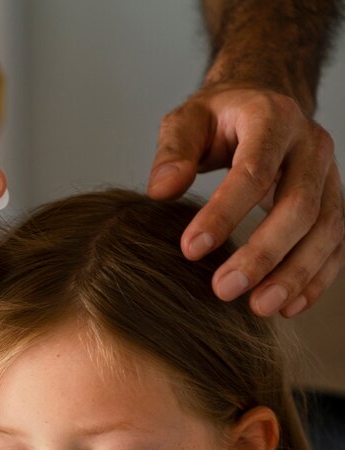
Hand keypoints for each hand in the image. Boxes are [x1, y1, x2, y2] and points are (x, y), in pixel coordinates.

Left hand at [148, 85, 343, 317]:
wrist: (264, 104)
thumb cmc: (221, 118)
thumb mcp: (188, 121)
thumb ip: (174, 151)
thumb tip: (161, 191)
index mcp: (273, 118)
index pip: (253, 171)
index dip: (223, 213)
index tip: (190, 251)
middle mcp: (311, 146)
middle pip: (299, 205)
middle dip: (263, 254)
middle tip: (224, 290)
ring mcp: (329, 176)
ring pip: (326, 230)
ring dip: (295, 274)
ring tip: (259, 308)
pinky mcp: (334, 203)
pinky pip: (336, 245)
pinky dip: (316, 279)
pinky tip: (289, 307)